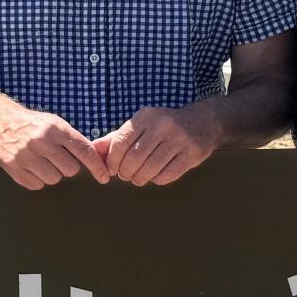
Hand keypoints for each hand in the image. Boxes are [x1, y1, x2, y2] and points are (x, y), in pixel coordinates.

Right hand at [0, 105, 109, 190]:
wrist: (1, 121)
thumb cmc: (35, 125)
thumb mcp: (56, 124)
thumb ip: (75, 140)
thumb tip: (99, 159)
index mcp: (55, 128)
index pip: (83, 150)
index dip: (96, 166)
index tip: (104, 177)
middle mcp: (40, 141)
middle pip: (70, 169)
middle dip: (67, 167)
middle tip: (57, 159)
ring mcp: (25, 154)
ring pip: (53, 179)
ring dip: (52, 174)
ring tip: (43, 162)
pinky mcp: (12, 166)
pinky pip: (36, 185)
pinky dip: (37, 179)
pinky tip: (31, 167)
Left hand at [98, 106, 214, 187]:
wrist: (203, 122)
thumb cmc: (164, 126)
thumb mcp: (140, 125)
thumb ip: (116, 138)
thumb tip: (93, 149)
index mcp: (146, 116)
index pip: (121, 143)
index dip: (112, 161)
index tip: (112, 169)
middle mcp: (162, 125)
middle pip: (134, 159)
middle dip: (125, 172)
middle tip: (126, 176)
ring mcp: (179, 140)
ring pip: (149, 169)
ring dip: (139, 179)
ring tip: (138, 178)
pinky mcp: (191, 154)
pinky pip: (167, 176)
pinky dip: (156, 180)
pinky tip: (155, 176)